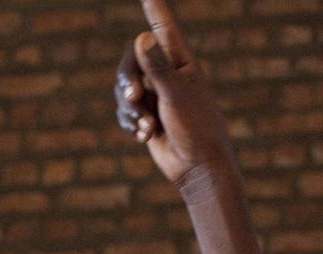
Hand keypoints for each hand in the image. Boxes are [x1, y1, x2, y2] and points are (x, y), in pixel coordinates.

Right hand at [115, 1, 236, 193]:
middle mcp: (167, 76)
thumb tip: (142, 37)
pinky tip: (144, 136)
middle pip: (132, 62)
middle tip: (133, 96)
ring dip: (130, 108)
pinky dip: (130, 122)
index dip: (155, 11)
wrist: (197, 169)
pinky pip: (125, 111)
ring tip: (146, 126)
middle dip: (128, 80)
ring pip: (124, 89)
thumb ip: (157, 66)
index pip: (164, 30)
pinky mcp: (146, 117)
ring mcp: (156, 97)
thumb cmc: (196, 129)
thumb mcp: (176, 95)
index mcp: (182, 64)